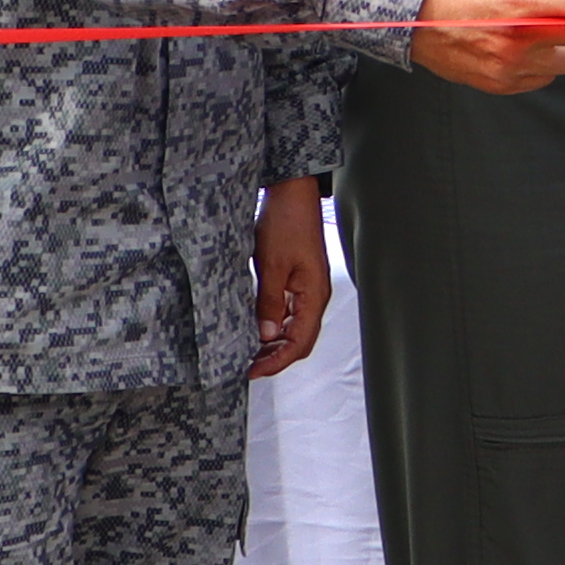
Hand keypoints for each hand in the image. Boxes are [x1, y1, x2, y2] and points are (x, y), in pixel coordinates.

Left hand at [248, 181, 333, 378]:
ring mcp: (308, 289)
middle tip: (248, 366)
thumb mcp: (272, 264)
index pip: (299, 343)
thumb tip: (267, 335)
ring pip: (295, 328)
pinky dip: (275, 325)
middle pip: (301, 340)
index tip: (253, 371)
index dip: (277, 362)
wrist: (292, 192)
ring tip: (249, 351)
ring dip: (275, 343)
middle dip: (276, 357)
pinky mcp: (299, 280)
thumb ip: (270, 302)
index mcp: (314, 295)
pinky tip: (257, 326)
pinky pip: (290, 312)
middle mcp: (315, 296)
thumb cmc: (286, 222)